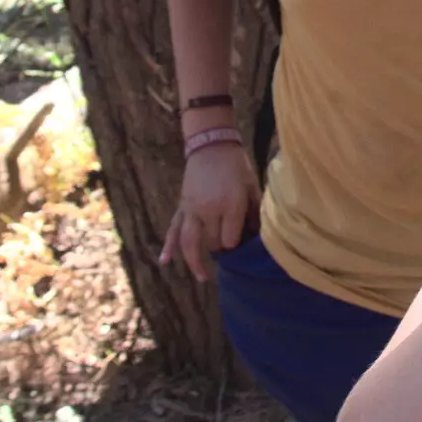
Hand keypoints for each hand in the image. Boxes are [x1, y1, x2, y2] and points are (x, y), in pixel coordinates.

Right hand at [159, 141, 260, 281]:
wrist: (211, 144)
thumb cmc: (236, 165)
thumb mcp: (252, 186)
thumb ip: (254, 212)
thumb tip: (257, 236)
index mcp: (229, 204)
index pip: (230, 239)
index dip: (237, 244)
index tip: (243, 242)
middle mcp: (208, 210)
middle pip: (212, 243)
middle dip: (221, 248)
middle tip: (229, 250)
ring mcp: (192, 209)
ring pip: (189, 243)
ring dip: (194, 262)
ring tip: (202, 277)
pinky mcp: (182, 207)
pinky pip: (173, 229)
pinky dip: (168, 246)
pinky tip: (164, 261)